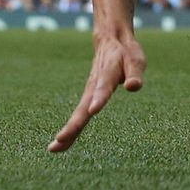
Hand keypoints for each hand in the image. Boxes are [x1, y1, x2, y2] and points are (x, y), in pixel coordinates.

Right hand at [48, 33, 145, 152]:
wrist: (110, 41)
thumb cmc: (126, 53)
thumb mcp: (135, 59)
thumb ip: (135, 73)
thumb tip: (133, 87)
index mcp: (107, 75)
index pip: (103, 88)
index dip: (99, 99)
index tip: (93, 110)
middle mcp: (94, 86)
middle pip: (83, 107)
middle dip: (73, 124)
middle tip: (60, 139)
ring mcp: (88, 93)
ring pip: (78, 114)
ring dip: (68, 131)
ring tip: (54, 149)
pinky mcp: (87, 98)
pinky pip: (79, 116)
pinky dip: (71, 130)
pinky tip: (62, 145)